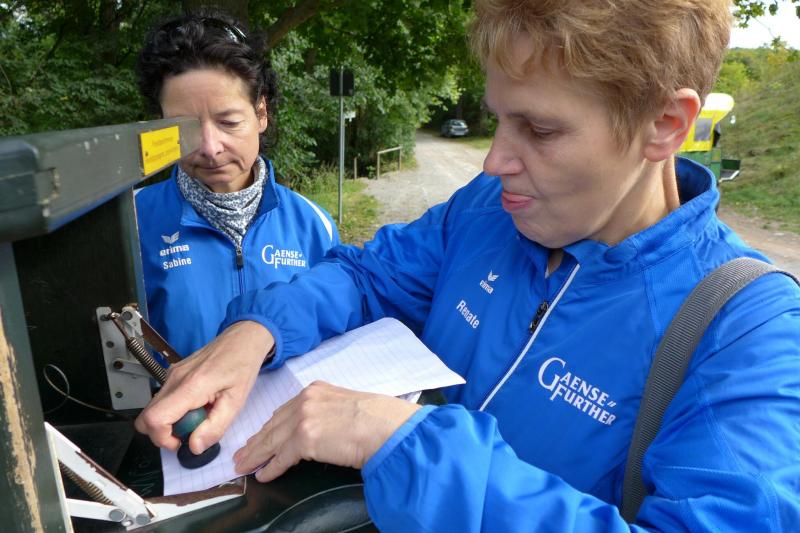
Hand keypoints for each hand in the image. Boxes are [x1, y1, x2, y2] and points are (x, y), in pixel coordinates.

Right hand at [135, 320, 272, 452]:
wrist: (243, 339)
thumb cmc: (243, 367)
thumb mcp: (236, 402)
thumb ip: (215, 427)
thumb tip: (194, 447)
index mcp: (190, 386)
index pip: (155, 419)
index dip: (163, 439)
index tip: (183, 441)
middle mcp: (174, 379)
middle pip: (146, 417)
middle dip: (163, 433)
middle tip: (190, 432)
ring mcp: (171, 374)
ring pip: (153, 409)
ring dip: (170, 421)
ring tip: (198, 415)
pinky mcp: (174, 373)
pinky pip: (163, 399)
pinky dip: (174, 409)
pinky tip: (198, 404)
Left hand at [233, 381, 420, 481]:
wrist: (385, 426)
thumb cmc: (376, 418)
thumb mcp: (346, 404)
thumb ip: (326, 412)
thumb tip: (321, 431)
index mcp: (316, 390)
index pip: (285, 411)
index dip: (271, 426)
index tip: (261, 435)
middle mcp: (306, 400)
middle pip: (274, 424)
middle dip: (257, 440)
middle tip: (243, 452)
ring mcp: (303, 418)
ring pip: (272, 440)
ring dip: (256, 455)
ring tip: (244, 465)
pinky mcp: (304, 439)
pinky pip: (281, 457)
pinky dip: (270, 467)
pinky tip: (262, 475)